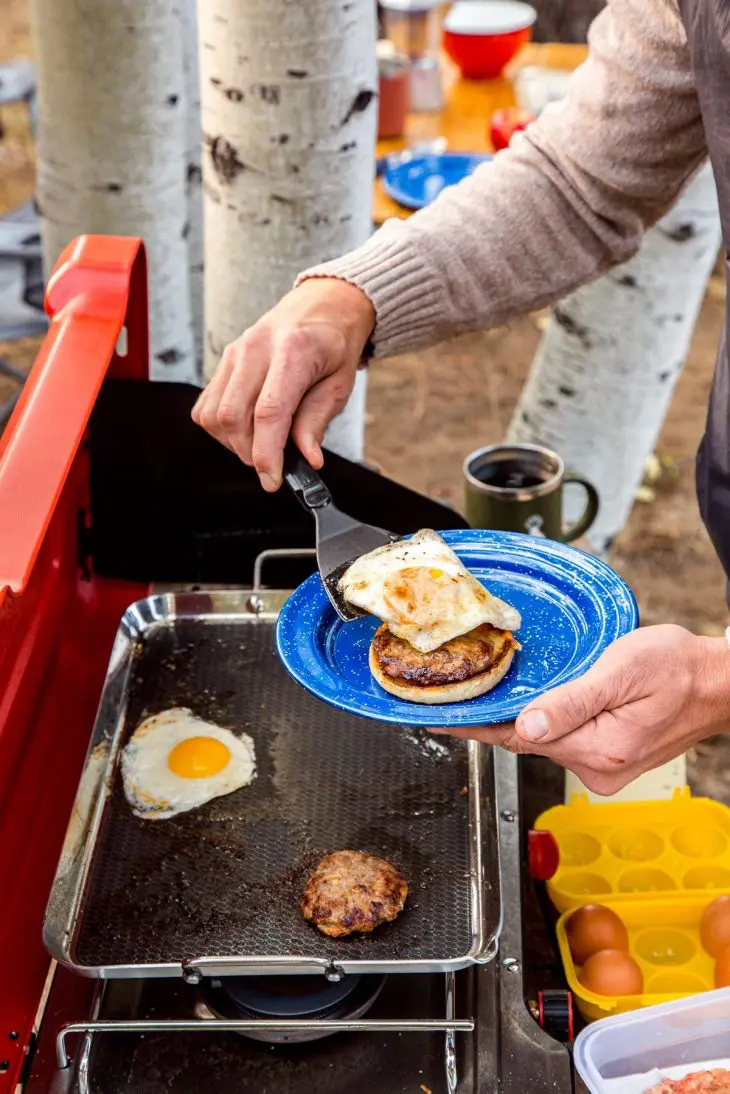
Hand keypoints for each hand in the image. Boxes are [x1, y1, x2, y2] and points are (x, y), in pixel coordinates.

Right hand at [192, 278, 374, 490]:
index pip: (269, 412)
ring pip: (214, 414)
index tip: (273, 479)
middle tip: (273, 463)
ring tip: (261, 443)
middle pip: (233, 417)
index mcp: (293, 352)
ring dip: (233, 442)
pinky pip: (207, 406)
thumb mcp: (339, 384)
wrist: (322, 306)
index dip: (267, 453)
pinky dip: (221, 428)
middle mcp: (256, 349)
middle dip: (250, 452)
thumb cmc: (333, 343)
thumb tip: (307, 458)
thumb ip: (317, 421)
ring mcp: (235, 353)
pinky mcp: (224, 360)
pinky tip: (247, 428)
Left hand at [433, 625, 729, 794]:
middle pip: (526, 741)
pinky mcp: (608, 756)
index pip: (518, 738)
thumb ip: (573, 701)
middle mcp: (597, 768)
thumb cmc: (677, 668)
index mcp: (598, 749)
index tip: (441, 718)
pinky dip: (543, 720)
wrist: (717, 681)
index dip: (477, 724)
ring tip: (486, 691)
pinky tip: (529, 701)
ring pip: (543, 740)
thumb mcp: (622, 673)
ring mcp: (603, 766)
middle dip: (492, 718)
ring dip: (518, 717)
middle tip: (456, 694)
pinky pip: (563, 738)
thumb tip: (527, 724)